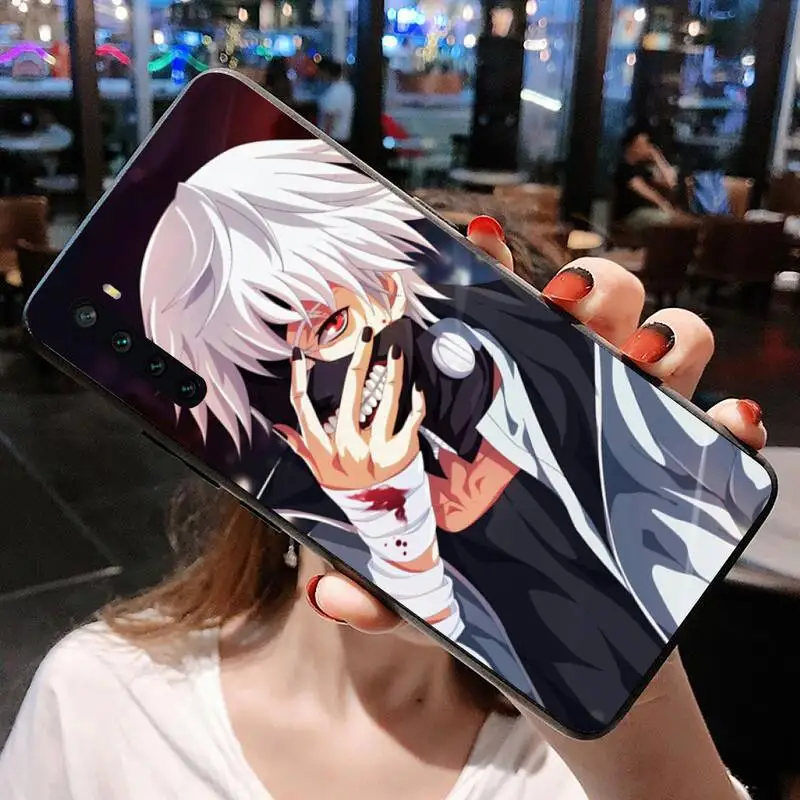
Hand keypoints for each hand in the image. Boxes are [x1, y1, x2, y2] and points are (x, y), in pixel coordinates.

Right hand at [274, 332, 425, 490]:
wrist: (382, 517)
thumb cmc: (348, 489)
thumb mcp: (319, 473)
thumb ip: (301, 448)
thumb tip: (280, 428)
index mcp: (324, 450)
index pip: (303, 409)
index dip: (297, 379)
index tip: (297, 354)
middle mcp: (348, 447)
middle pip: (350, 393)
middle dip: (360, 358)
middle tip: (367, 333)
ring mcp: (377, 448)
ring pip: (387, 401)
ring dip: (393, 371)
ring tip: (396, 351)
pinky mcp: (402, 451)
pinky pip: (413, 419)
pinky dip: (417, 401)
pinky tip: (416, 385)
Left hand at [297, 220, 765, 797]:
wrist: (552, 627)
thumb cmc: (477, 574)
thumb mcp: (424, 575)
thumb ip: (380, 582)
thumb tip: (330, 593)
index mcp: (505, 385)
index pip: (502, 302)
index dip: (495, 264)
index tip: (479, 242)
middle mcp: (571, 385)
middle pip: (599, 302)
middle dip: (594, 285)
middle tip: (565, 305)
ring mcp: (626, 417)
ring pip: (667, 338)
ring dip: (664, 332)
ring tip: (639, 354)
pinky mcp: (675, 463)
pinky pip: (718, 428)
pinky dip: (729, 420)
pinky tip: (725, 424)